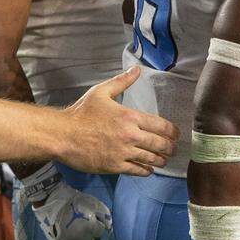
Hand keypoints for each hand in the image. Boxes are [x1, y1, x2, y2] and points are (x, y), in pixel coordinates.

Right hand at [30, 181, 111, 239]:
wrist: (49, 198)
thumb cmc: (73, 199)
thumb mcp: (92, 202)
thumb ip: (103, 214)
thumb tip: (108, 225)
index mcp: (90, 227)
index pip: (99, 233)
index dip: (96, 226)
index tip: (92, 222)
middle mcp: (81, 238)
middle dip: (88, 234)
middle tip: (82, 225)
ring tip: (74, 232)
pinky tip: (66, 239)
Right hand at [58, 66, 178, 175]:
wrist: (63, 135)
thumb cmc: (81, 113)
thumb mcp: (101, 92)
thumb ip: (122, 81)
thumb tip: (136, 69)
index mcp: (130, 117)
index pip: (161, 126)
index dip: (173, 131)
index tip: (176, 134)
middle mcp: (130, 136)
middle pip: (160, 144)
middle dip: (170, 147)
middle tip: (173, 149)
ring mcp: (123, 152)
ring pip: (151, 159)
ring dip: (161, 160)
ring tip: (164, 160)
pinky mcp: (115, 166)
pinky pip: (137, 170)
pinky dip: (146, 170)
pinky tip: (148, 169)